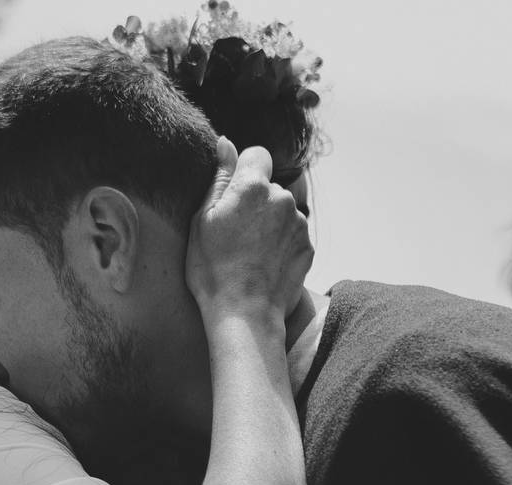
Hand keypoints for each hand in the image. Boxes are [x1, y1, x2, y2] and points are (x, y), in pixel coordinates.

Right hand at [186, 137, 313, 321]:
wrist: (244, 313)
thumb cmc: (213, 269)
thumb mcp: (203, 220)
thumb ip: (219, 178)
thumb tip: (226, 144)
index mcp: (252, 187)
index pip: (257, 154)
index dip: (244, 171)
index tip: (233, 196)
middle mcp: (282, 199)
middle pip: (269, 187)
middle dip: (256, 202)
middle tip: (235, 233)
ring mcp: (298, 224)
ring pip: (282, 211)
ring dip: (269, 223)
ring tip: (249, 253)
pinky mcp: (307, 247)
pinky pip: (292, 234)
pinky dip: (280, 244)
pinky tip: (264, 264)